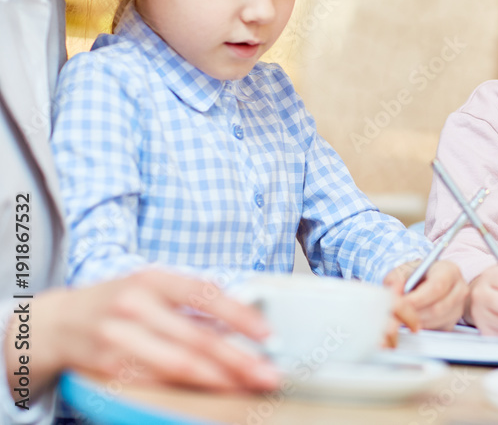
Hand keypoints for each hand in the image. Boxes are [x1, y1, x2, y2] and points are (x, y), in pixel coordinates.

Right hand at [6, 270, 279, 396]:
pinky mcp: (106, 366)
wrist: (54, 322)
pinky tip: (208, 394)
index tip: (267, 335)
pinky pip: (154, 382)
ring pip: (177, 364)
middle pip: (197, 336)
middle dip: (238, 359)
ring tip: (246, 387)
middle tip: (268, 374)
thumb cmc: (116, 302)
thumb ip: (191, 301)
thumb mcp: (151, 285)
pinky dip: (185, 390)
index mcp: (153, 278)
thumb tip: (240, 322)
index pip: (205, 294)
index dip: (240, 315)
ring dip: (218, 379)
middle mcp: (135, 304)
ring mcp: (118, 336)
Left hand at [384, 260, 467, 331]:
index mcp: (449, 270)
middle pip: (438, 308)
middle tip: (397, 314)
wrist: (427, 282)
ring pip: (436, 321)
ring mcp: (458, 307)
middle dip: (415, 313)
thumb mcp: (403, 270)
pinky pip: (436, 330)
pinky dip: (421, 327)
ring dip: (416, 322)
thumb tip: (394, 291)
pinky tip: (411, 319)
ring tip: (402, 315)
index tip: (401, 304)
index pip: (437, 286)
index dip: (418, 298)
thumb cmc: (416, 275)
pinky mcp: (453, 322)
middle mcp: (459, 288)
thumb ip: (396, 279)